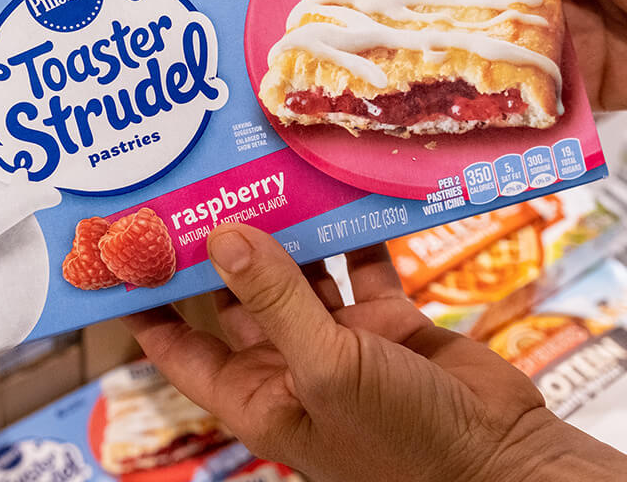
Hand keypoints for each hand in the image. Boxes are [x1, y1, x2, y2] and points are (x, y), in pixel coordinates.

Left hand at [125, 222, 626, 481]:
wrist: (503, 460)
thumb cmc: (403, 444)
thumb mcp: (326, 371)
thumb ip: (274, 301)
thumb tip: (221, 238)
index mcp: (259, 395)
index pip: (183, 348)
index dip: (150, 307)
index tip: (123, 256)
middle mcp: (292, 364)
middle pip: (239, 297)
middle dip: (220, 249)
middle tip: (198, 187)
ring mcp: (342, 340)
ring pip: (298, 273)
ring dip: (285, 231)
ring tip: (262, 173)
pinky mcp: (388, 319)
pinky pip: (359, 265)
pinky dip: (351, 233)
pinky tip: (338, 189)